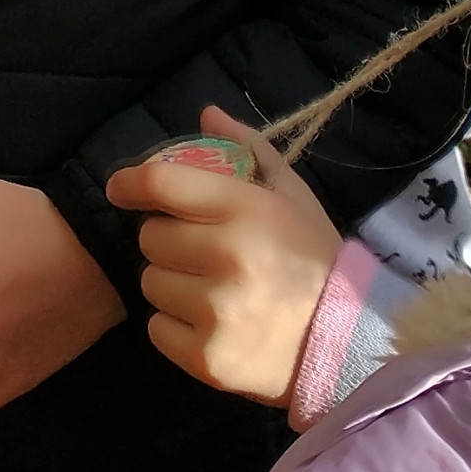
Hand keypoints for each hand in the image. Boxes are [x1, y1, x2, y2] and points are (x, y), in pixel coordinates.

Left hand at [106, 108, 340, 409]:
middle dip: (168, 241)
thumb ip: (249, 150)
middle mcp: (229, 257)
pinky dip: (175, 327)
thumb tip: (206, 113)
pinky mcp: (208, 357)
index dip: (131, 182)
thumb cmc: (315, 260)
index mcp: (248, 210)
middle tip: (199, 253)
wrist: (350, 342)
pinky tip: (212, 324)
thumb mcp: (292, 196)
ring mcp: (217, 311)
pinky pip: (157, 328)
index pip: (162, 183)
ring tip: (211, 290)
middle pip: (150, 238)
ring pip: (150, 283)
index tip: (120, 189)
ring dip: (171, 284)